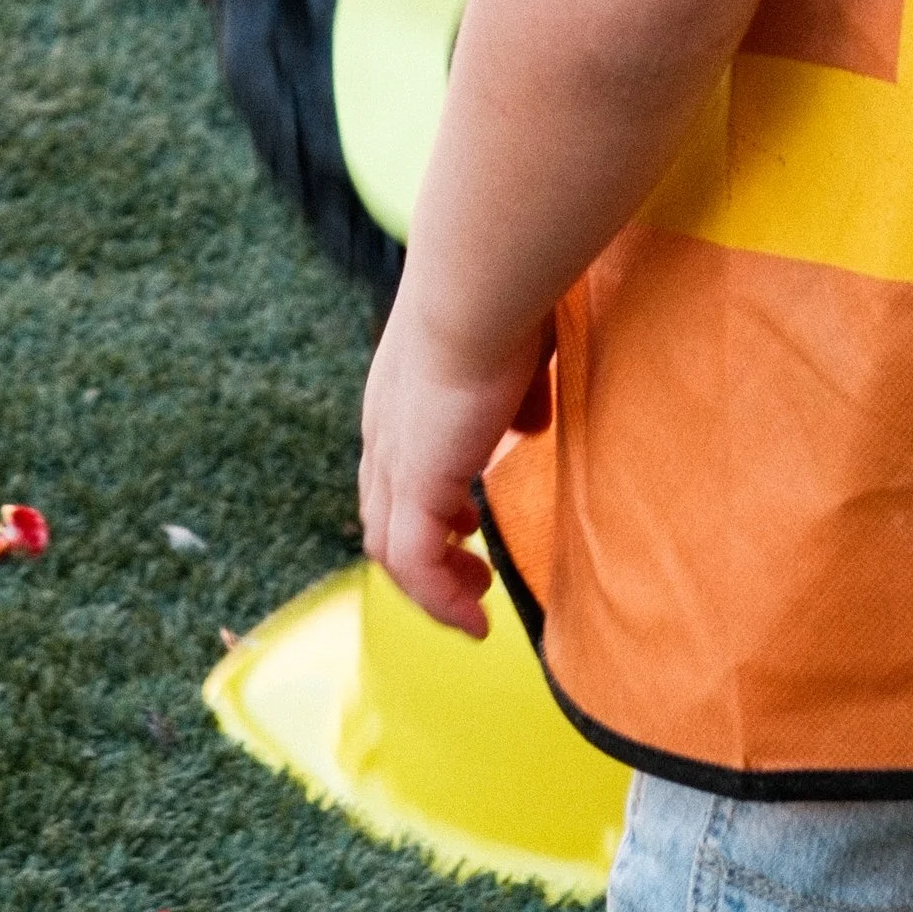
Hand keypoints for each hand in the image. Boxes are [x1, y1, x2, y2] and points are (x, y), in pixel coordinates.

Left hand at [357, 288, 543, 635]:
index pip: (396, 472)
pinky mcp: (413, 487)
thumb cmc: (505, 303)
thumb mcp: (515, 358)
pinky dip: (440, 599)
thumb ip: (517, 395)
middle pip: (385, 518)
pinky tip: (476, 620)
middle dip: (428, 556)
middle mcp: (384, 434)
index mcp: (402, 400)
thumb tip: (527, 422)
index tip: (466, 527)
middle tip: (471, 576)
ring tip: (473, 607)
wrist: (478, 291)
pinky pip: (417, 564)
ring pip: (393, 549)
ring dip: (432, 585)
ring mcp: (393, 463)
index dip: (427, 507)